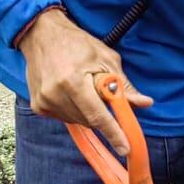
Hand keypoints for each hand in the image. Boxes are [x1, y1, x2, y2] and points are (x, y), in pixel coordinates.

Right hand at [18, 9, 152, 156]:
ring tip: (83, 88)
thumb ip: (124, 86)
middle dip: (103, 114)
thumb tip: (145, 103)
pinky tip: (71, 93)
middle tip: (102, 95)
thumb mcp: (106, 59)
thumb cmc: (77, 44)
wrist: (41, 35)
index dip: (114, 133)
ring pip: (78, 121)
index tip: (125, 148)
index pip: (98, 115)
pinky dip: (74, 110)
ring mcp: (43, 101)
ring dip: (88, 112)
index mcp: (73, 81)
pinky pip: (65, 118)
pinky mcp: (38, 106)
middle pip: (90, 121)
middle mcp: (55, 94)